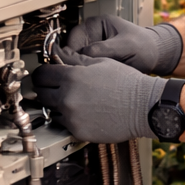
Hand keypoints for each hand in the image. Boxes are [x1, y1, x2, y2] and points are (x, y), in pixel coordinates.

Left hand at [32, 48, 165, 143]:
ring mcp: (72, 117)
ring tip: (75, 100)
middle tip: (58, 87)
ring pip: (51, 111)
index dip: (43, 73)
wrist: (143, 107)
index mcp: (72, 77)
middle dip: (47, 89)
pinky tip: (84, 112)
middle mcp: (68, 98)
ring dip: (57, 105)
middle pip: (41, 94)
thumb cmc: (126, 83)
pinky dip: (70, 119)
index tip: (47, 74)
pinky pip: (64, 125)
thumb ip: (75, 58)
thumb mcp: (101, 62)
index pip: (41, 75)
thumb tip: (58, 53)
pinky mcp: (78, 132)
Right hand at [65, 15, 182, 74]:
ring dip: (80, 71)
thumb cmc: (145, 46)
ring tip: (88, 79)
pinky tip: (93, 82)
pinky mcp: (96, 63)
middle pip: (71, 51)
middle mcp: (91, 36)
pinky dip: (87, 76)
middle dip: (74, 64)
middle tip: (79, 76)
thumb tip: (83, 55)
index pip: (73, 38)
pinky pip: (85, 70)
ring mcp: (93, 50)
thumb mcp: (126, 45)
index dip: (71, 53)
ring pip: (76, 62)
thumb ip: (105, 49)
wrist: (156, 56)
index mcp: (96, 24)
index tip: (72, 66)